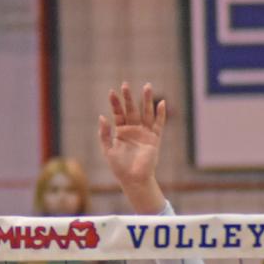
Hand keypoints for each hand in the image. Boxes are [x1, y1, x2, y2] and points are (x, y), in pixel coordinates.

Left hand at [98, 82, 166, 214]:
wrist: (133, 179)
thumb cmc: (119, 167)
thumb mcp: (108, 150)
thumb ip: (105, 134)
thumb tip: (102, 117)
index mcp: (121, 132)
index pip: (118, 114)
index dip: (115, 103)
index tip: (112, 92)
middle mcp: (133, 130)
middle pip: (132, 110)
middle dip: (129, 98)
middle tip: (125, 84)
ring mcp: (144, 133)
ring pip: (146, 113)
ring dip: (147, 100)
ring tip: (147, 86)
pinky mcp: (154, 139)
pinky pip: (158, 124)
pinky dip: (160, 114)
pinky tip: (161, 103)